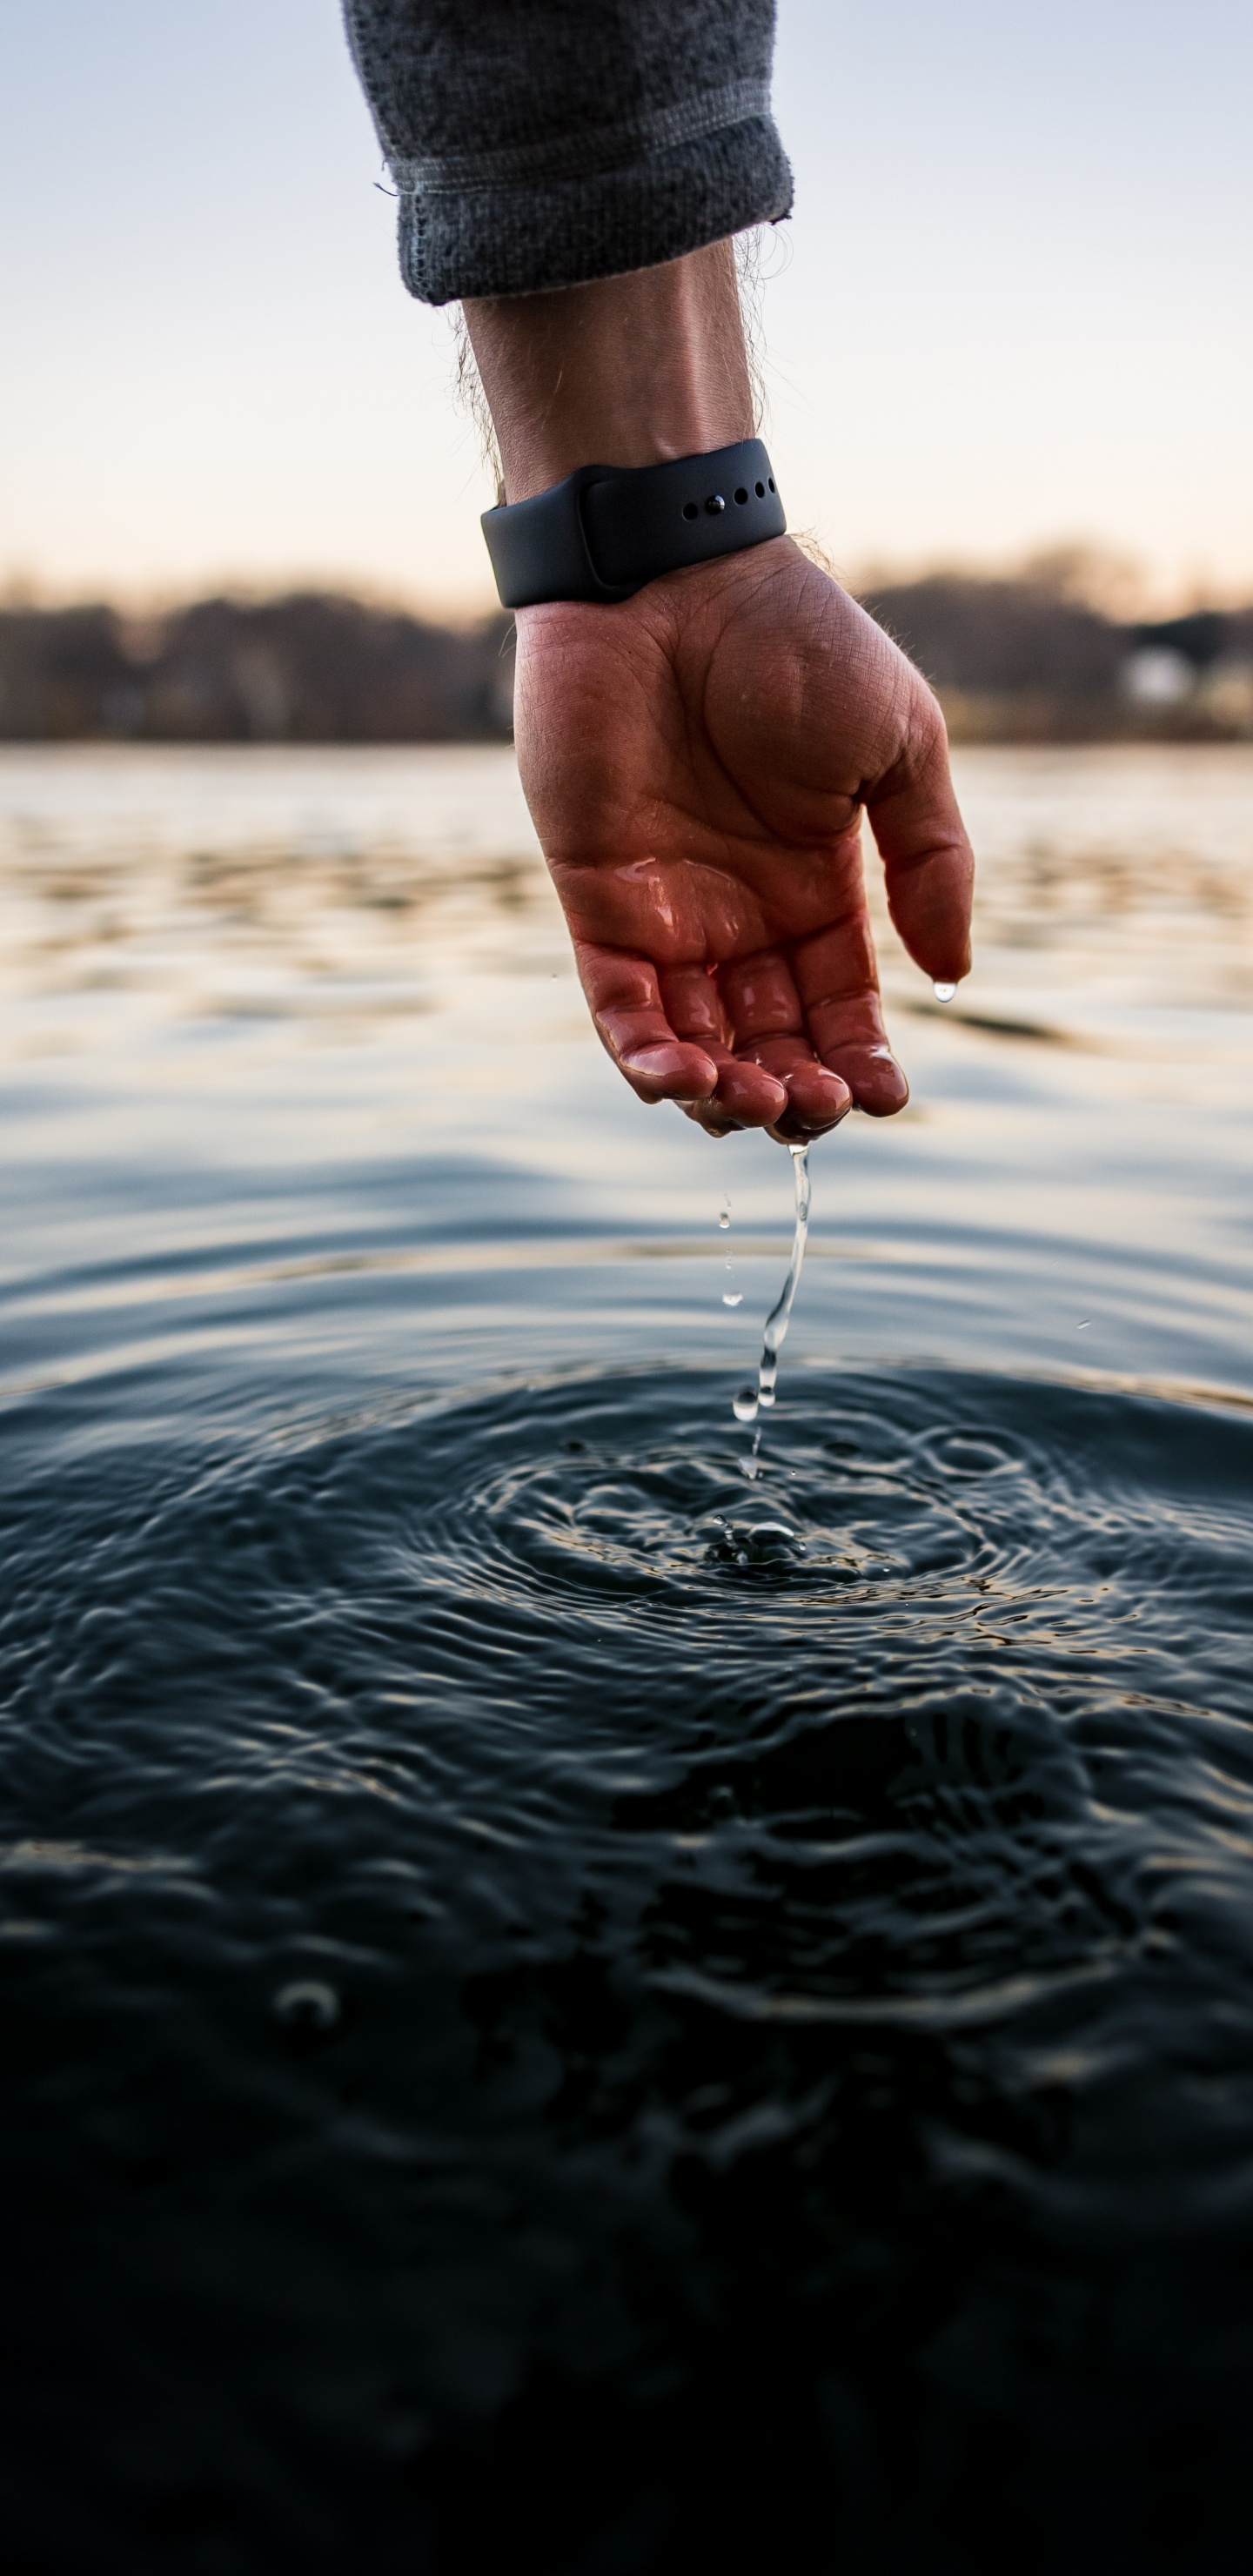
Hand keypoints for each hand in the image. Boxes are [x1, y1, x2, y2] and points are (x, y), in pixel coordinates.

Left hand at [463, 242, 972, 1138]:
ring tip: (753, 1097)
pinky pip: (617, 1007)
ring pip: (692, 1047)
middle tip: (813, 1103)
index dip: (861, 1064)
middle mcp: (741, 919)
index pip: (838, 1010)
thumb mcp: (900, 746)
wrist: (676, 577)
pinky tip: (680, 1079)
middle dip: (794, 1095)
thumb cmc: (796, 641)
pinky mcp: (596, 901)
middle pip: (767, 1046)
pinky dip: (644, 1057)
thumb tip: (953, 974)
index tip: (888, 1095)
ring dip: (723, 1095)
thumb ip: (931, 859)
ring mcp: (667, 915)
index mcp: (817, 892)